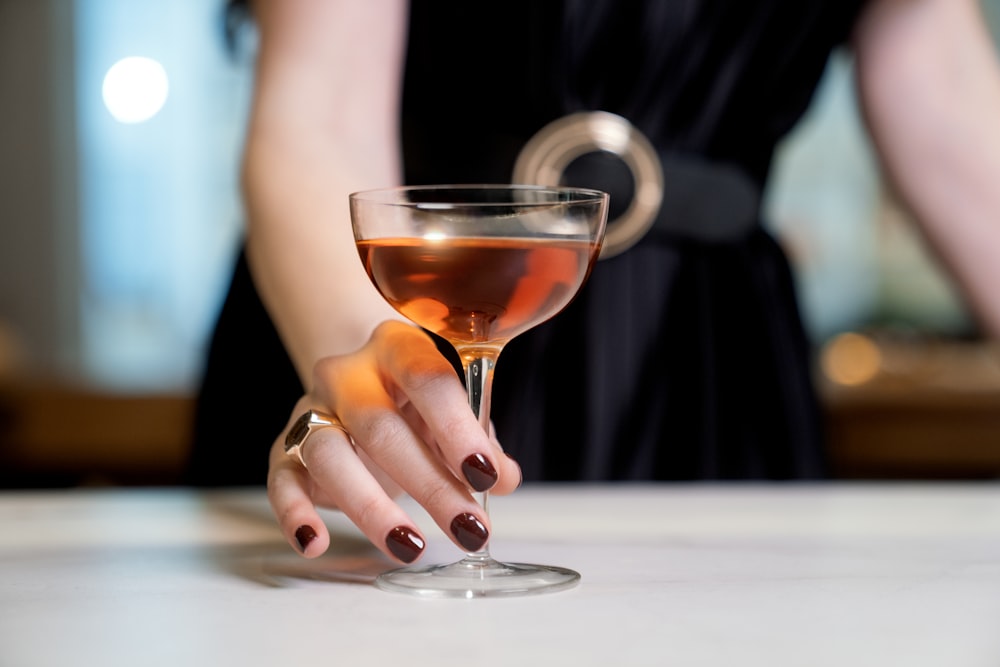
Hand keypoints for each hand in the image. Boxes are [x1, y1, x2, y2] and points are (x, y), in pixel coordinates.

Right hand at [266, 320, 521, 562]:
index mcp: (398, 348)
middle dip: (429, 484)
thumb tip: (504, 477)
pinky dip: (295, 513)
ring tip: (411, 546)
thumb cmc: (415, 404)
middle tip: (468, 527)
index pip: (428, 380)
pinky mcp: (284, 449)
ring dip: (371, 507)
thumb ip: (479, 442)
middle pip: (381, 426)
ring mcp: (311, 409)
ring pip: (330, 454)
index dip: (457, 428)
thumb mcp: (451, 415)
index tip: (485, 473)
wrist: (357, 387)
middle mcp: (348, 373)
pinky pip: (281, 480)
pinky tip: (316, 543)